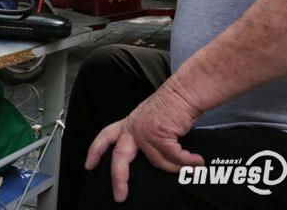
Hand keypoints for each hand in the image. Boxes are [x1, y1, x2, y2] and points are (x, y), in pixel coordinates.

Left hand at [84, 84, 203, 202]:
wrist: (185, 91)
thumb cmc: (173, 105)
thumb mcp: (151, 120)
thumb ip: (145, 137)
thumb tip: (150, 160)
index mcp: (129, 123)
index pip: (106, 136)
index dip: (95, 151)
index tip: (89, 165)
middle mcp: (134, 127)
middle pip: (119, 157)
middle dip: (118, 179)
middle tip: (120, 195)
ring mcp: (145, 130)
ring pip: (157, 161)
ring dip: (177, 166)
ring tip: (192, 166)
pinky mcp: (160, 133)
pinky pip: (174, 156)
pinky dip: (187, 161)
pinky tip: (196, 161)